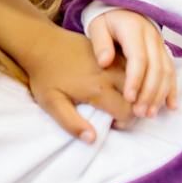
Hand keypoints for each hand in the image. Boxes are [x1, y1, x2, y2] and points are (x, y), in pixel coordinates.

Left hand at [19, 24, 137, 142]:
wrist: (42, 43)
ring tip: (121, 100)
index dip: (124, 122)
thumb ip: (71, 123)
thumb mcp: (51, 103)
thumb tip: (92, 139)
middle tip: (117, 112)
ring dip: (136, 93)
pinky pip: (133, 67)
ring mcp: (115, 59)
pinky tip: (123, 85)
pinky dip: (134, 79)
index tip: (111, 123)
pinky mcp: (113, 51)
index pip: (128, 111)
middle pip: (139, 95)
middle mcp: (112, 73)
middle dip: (134, 108)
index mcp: (99, 88)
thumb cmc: (45, 76)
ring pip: (139, 79)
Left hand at [88, 9, 177, 117]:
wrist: (121, 9)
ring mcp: (160, 45)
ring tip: (149, 114)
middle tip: (138, 113)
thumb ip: (100, 43)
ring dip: (160, 94)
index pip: (139, 58)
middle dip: (149, 93)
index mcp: (134, 30)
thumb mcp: (97, 27)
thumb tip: (104, 62)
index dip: (135, 79)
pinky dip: (172, 89)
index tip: (128, 98)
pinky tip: (171, 106)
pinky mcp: (164, 52)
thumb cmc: (106, 21)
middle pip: (156, 68)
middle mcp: (152, 37)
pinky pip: (172, 71)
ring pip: (167, 72)